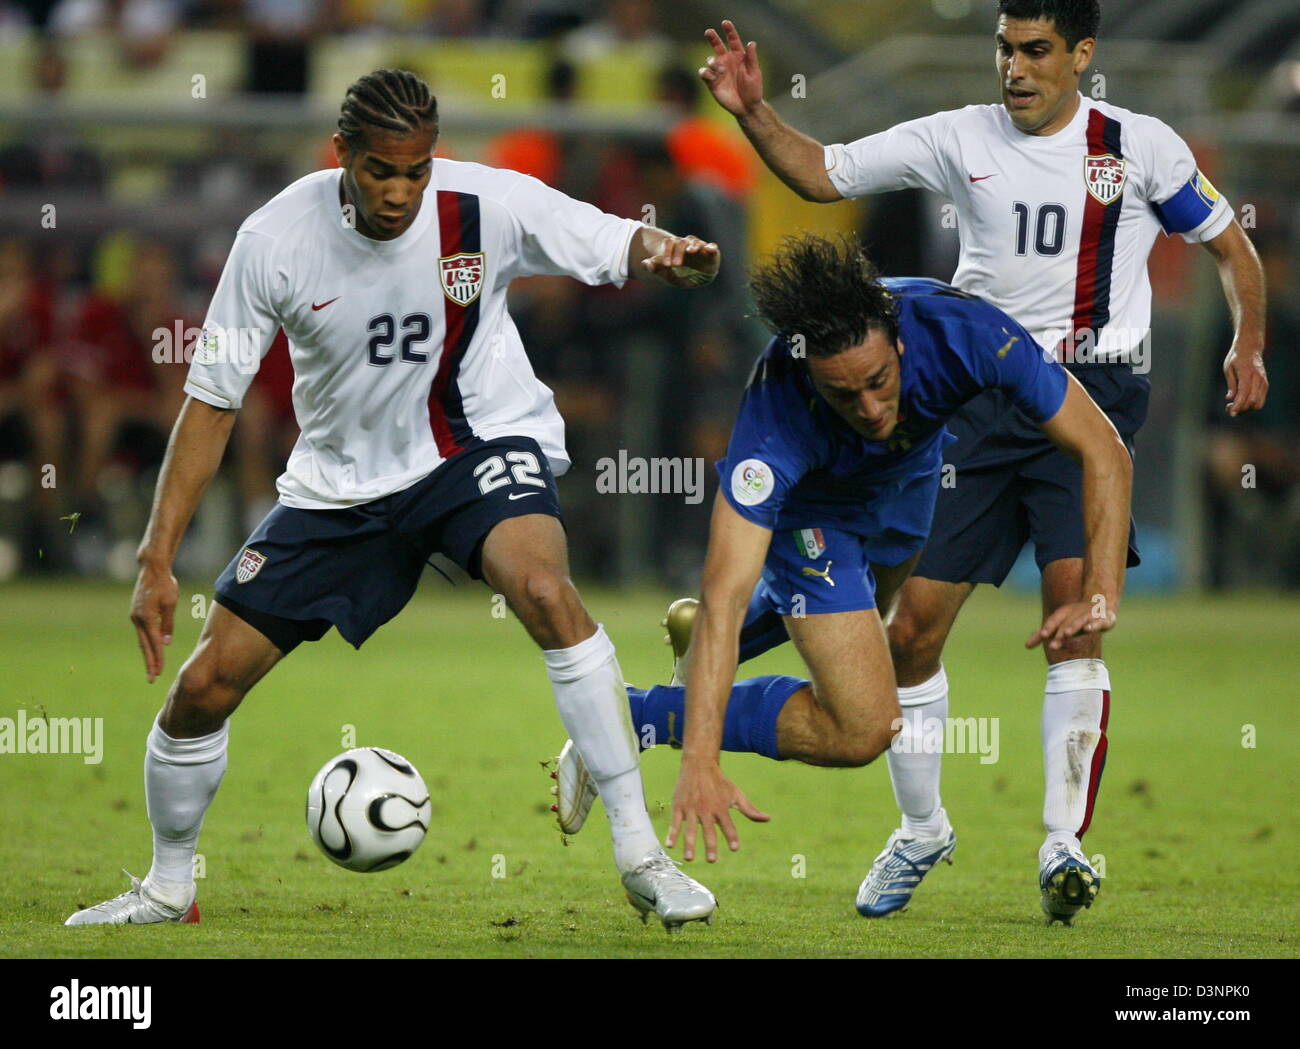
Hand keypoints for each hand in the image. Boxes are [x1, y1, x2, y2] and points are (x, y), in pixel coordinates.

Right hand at [131, 561, 177, 682]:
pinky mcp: (136, 613)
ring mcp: (135, 616)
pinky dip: (147, 642)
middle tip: (152, 679)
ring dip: (148, 654)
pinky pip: (142, 631)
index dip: (158, 658)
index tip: (159, 672)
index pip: (154, 643)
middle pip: (145, 646)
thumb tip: (165, 643)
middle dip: (149, 663)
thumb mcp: (171, 603)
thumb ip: (168, 624)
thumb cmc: (165, 584)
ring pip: (142, 640)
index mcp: (147, 617)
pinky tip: (152, 650)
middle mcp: (138, 619)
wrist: (152, 569)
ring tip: (152, 669)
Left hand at [641, 235, 720, 287]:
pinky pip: (712, 248)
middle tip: (676, 264)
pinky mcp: (712, 254)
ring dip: (693, 245)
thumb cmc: (679, 274)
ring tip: (691, 251)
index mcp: (675, 247)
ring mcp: (700, 248)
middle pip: (682, 242)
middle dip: (678, 252)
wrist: (696, 278)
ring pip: (696, 242)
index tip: (666, 264)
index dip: (667, 252)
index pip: (669, 243)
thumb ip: (654, 268)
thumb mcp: (666, 273)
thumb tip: (643, 263)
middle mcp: (687, 244)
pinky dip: (711, 247)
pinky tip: (710, 249)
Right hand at [666, 760, 768, 861]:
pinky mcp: (679, 806)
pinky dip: (672, 834)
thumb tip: (767, 819)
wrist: (699, 764)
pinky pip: (675, 822)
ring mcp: (691, 808)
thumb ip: (750, 810)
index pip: (728, 825)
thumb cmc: (720, 782)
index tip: (735, 848)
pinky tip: (670, 846)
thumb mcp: (736, 795)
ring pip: (690, 829)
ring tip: (689, 859)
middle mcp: (706, 809)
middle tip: (712, 860)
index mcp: (721, 807)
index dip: (732, 836)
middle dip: (710, 845)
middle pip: (709, 830)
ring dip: (690, 844)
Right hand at [700, 20, 764, 116]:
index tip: (725, 23)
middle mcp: (727, 62)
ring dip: (712, 61)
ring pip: (710, 60)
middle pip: (717, 46)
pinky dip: (705, 72)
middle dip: (713, 38)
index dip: (729, 31)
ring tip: (719, 68)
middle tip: (708, 31)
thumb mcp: (755, 73)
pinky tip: (709, 74)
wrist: (747, 107)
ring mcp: (718, 72)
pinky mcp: (712, 82)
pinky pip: (704, 74)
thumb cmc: (754, 90)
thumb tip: (751, 43)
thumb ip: (752, 58)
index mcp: (738, 57)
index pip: (733, 40)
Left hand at [1026, 598, 1115, 650]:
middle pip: (1066, 624)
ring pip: (1080, 621)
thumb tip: (1026, 646)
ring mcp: (1090, 615)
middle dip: (1059, 634)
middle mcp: (1076, 613)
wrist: (1101, 603)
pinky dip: (1093, 625)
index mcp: (1064, 613)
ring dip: (1073, 627)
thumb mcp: (1059, 623)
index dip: (1049, 627)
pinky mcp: (1103, 619)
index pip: (1054, 620)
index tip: (1043, 635)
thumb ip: (1043, 634)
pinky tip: (1088, 629)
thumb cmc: (1074, 616)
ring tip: (1066, 634)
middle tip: (1052, 646)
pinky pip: (1098, 622)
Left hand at [1223, 345, 1267, 416]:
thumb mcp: (1228, 369)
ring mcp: (1263, 382)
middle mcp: (1258, 379)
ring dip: (1246, 409)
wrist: (1250, 348)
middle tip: (1227, 408)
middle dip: (1240, 409)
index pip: (1244, 393)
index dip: (1237, 405)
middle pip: (1252, 401)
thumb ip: (1231, 384)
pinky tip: (1240, 403)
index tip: (1231, 413)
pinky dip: (1250, 405)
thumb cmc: (1236, 358)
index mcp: (1247, 373)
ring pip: (1258, 403)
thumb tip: (1230, 399)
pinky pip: (1260, 400)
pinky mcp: (1265, 385)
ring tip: (1233, 406)